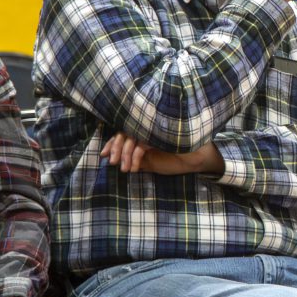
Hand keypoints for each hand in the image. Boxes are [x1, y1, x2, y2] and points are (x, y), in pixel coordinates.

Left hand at [100, 133, 223, 174]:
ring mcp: (153, 130)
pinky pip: (143, 144)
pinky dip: (136, 156)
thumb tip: (116, 162)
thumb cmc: (174, 160)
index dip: (112, 143)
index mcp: (144, 132)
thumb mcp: (150, 162)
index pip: (123, 133)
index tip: (102, 155)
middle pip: (124, 132)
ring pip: (132, 136)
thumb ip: (136, 160)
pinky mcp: (160, 135)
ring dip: (125, 154)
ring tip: (124, 169)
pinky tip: (135, 168)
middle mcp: (147, 128)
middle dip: (115, 147)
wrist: (194, 160)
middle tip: (111, 162)